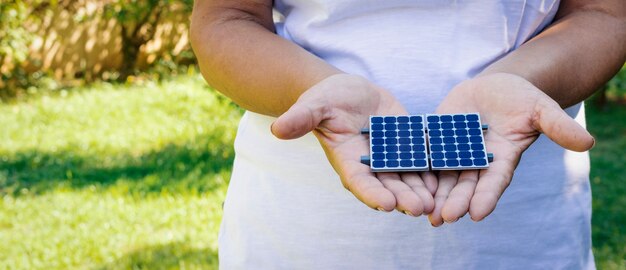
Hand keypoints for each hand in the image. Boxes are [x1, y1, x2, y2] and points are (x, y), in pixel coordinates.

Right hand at [271, 74, 435, 215]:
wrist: (349, 92)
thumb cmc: (327, 98)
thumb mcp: (314, 104)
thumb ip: (300, 118)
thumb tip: (277, 129)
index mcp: (348, 160)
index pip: (360, 182)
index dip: (373, 194)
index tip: (387, 204)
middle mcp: (370, 165)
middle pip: (389, 186)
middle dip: (404, 197)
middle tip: (420, 209)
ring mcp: (390, 157)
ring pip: (408, 178)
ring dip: (422, 191)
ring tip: (437, 202)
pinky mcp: (406, 146)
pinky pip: (421, 161)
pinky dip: (433, 171)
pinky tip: (449, 178)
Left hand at [428, 73, 593, 225]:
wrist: (493, 87)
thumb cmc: (520, 98)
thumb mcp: (540, 108)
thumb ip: (557, 125)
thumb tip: (587, 142)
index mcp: (502, 159)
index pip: (494, 182)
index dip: (486, 197)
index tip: (478, 214)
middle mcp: (478, 162)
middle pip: (465, 186)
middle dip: (455, 202)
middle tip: (444, 219)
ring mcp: (456, 152)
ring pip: (445, 177)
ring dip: (435, 195)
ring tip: (424, 212)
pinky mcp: (438, 141)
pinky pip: (427, 156)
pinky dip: (419, 169)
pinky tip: (406, 182)